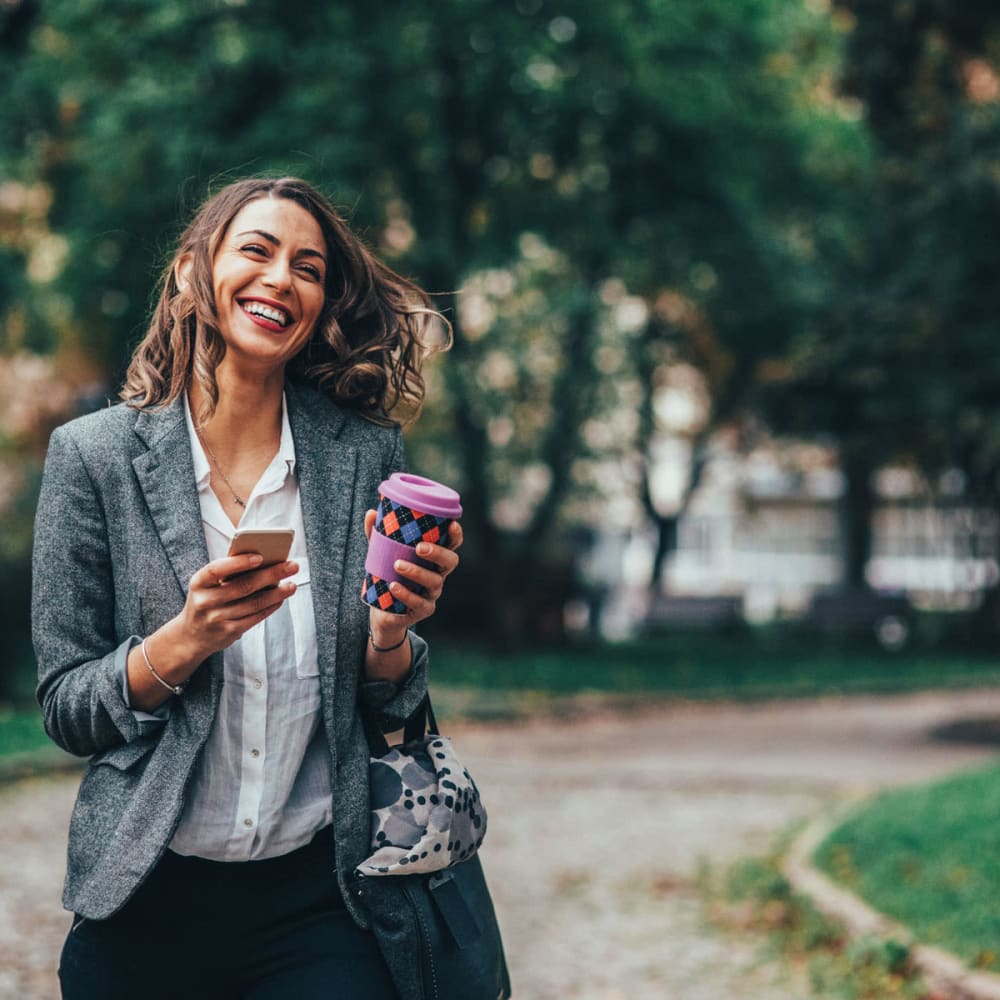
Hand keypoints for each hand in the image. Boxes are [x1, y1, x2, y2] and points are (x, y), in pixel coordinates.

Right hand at [175, 553, 298, 661]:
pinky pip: (255, 617)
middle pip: (243, 586)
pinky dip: (271, 606)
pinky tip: (281, 598)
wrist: (191, 636)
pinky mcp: (229, 632)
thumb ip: (228, 572)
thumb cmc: (207, 600)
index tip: (260, 556)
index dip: (238, 563)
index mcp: (199, 583)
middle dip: (272, 574)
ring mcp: (217, 619)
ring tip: (292, 584)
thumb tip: (264, 560)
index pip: (217, 569)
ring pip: (254, 603)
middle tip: (292, 566)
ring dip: (277, 593)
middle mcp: (205, 601)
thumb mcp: (207, 585)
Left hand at [364, 510, 461, 644]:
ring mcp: (431, 593)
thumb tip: (371, 513)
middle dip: (438, 553)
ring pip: (434, 581)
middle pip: (450, 562)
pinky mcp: (423, 610)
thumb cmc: (387, 577)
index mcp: (433, 559)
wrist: (381, 613)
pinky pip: (419, 603)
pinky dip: (407, 594)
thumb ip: (378, 535)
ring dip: (417, 572)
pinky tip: (393, 587)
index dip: (456, 535)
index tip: (451, 525)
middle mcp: (437, 574)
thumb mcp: (381, 554)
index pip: (451, 545)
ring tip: (397, 565)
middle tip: (419, 547)